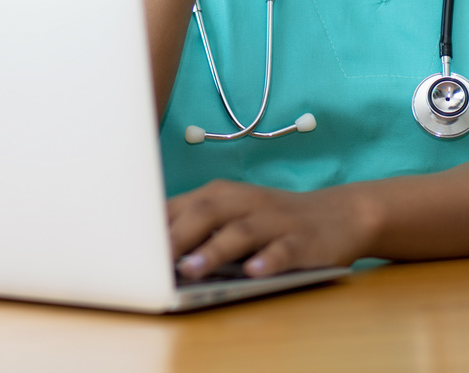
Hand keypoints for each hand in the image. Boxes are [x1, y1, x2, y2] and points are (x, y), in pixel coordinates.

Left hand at [169, 179, 376, 278]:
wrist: (340, 215)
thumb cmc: (273, 220)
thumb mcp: (232, 215)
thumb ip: (196, 228)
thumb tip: (150, 253)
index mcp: (222, 195)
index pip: (181, 206)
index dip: (154, 225)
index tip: (128, 246)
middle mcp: (246, 203)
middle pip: (206, 212)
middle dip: (177, 235)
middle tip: (152, 261)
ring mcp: (276, 221)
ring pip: (241, 232)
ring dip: (215, 250)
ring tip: (192, 269)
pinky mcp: (303, 241)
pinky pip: (284, 250)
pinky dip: (268, 260)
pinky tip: (253, 272)